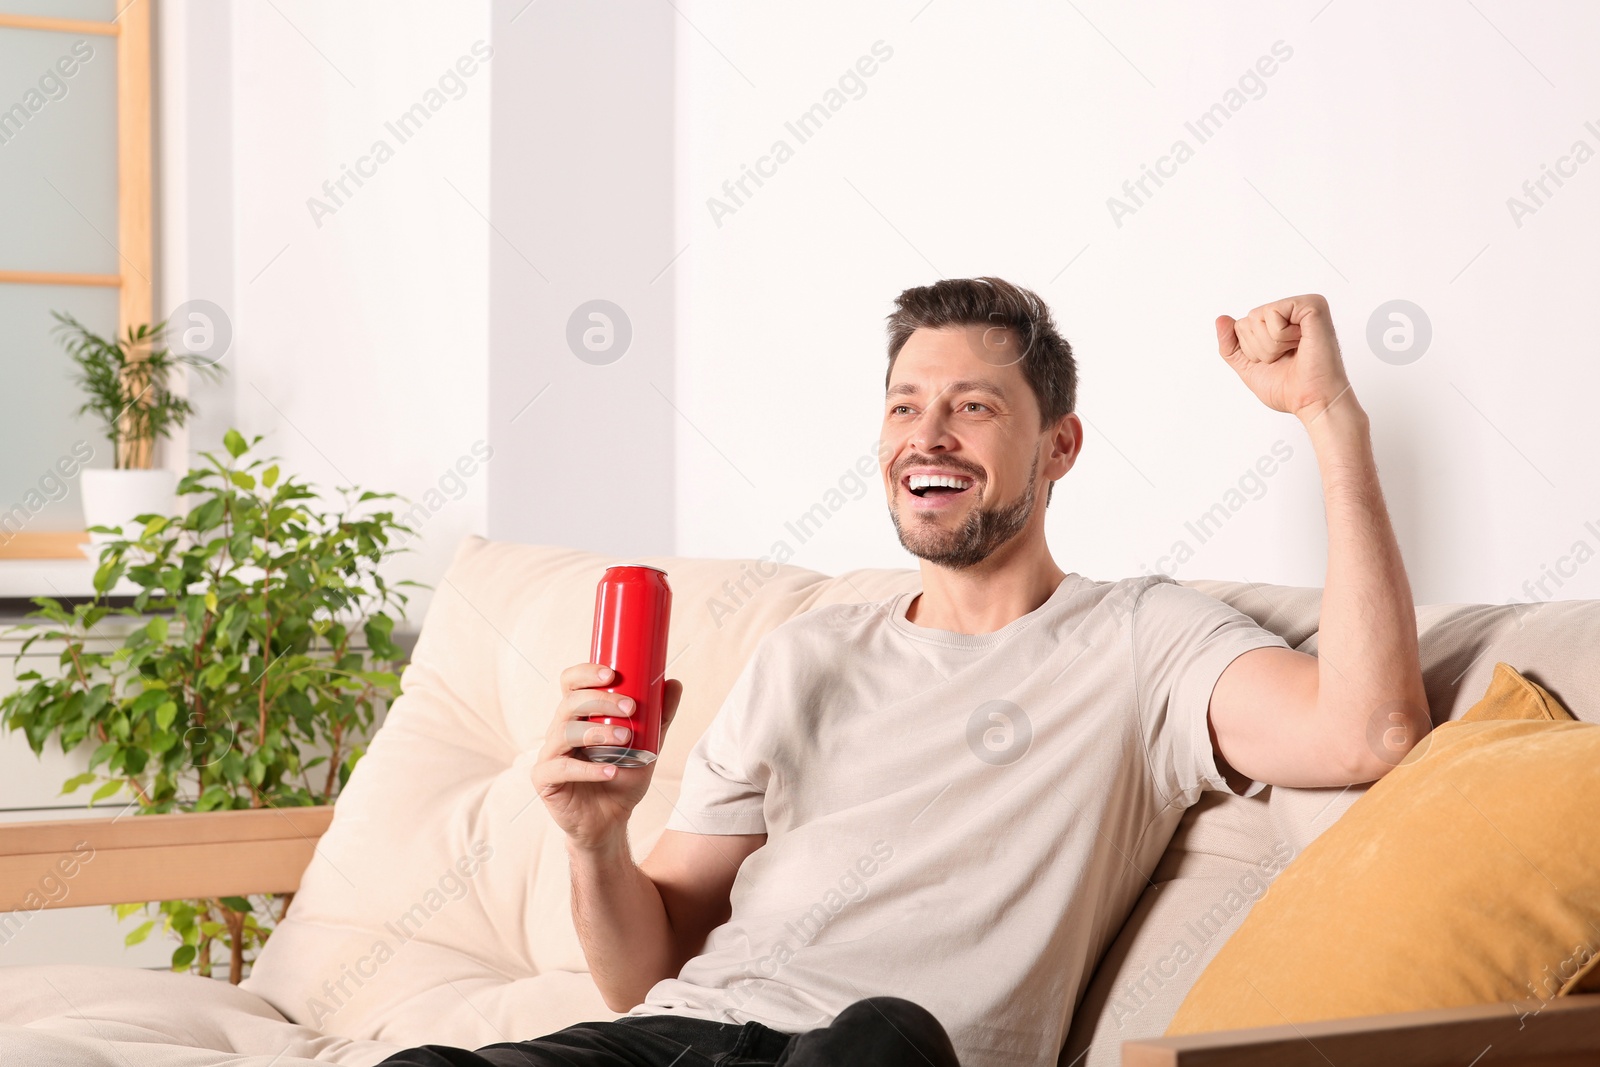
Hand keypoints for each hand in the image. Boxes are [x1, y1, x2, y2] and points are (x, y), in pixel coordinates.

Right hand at [533, 662, 683, 852]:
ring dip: (596, 733)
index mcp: (579, 716)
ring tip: (625, 740)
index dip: (586, 673)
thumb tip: (674, 683)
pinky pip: (561, 768)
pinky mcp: (545, 779)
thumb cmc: (623, 779)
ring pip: (564, 732)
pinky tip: (610, 772)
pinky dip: (588, 769)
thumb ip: (659, 717)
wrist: (610, 822)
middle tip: (630, 708)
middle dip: (600, 701)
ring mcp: (550, 754)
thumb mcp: (648, 746)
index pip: (571, 683)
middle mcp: (560, 730)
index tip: (612, 674)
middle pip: (570, 703)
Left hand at [1215, 293, 1352, 423]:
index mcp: (1279, 323)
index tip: (1275, 361)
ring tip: (1293, 351)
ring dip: (1270, 344)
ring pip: (1256, 316)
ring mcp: (1303, 306)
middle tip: (1285, 357)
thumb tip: (1221, 318)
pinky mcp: (1312, 305)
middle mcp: (1291, 311)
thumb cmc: (1288, 387)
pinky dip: (1280, 336)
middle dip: (1258, 347)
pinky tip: (1300, 342)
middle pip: (1247, 320)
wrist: (1311, 400)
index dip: (1250, 350)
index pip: (1240, 326)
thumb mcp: (1248, 366)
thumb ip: (1231, 345)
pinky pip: (1272, 312)